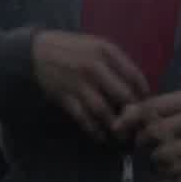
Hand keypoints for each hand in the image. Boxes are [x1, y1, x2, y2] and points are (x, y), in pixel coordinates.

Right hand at [31, 31, 150, 139]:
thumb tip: (135, 86)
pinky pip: (83, 117)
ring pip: (104, 110)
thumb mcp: (95, 45)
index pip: (134, 76)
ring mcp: (79, 82)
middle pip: (123, 95)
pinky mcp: (65, 95)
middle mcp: (95, 66)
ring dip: (114, 126)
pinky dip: (93, 129)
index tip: (145, 105)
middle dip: (132, 113)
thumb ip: (115, 62)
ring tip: (120, 135)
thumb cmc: (70, 48)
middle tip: (136, 124)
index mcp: (106, 51)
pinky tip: (99, 135)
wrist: (35, 51)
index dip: (143, 94)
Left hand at [114, 91, 180, 181]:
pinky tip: (167, 170)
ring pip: (163, 154)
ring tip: (155, 159)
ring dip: (153, 160)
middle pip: (155, 132)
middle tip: (140, 147)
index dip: (129, 119)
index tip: (116, 129)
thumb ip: (145, 111)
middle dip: (142, 142)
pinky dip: (165, 174)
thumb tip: (119, 120)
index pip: (151, 107)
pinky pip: (174, 172)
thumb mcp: (171, 112)